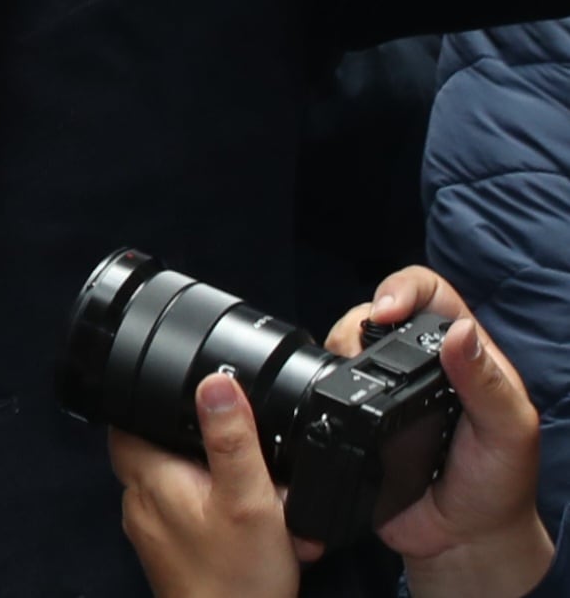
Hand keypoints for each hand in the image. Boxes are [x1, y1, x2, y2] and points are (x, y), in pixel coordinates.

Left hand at [109, 372, 303, 597]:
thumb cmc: (237, 581)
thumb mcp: (248, 499)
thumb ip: (232, 440)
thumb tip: (216, 383)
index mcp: (148, 477)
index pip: (125, 417)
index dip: (150, 398)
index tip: (184, 393)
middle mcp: (142, 502)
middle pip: (157, 448)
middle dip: (202, 445)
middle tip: (244, 452)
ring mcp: (156, 531)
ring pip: (182, 485)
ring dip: (223, 484)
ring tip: (264, 498)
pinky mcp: (176, 556)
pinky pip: (195, 519)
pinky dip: (225, 516)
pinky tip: (261, 529)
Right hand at [342, 271, 552, 597]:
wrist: (462, 540)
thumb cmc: (499, 485)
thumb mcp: (509, 433)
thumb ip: (488, 384)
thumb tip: (461, 332)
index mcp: (463, 356)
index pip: (430, 295)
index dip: (402, 289)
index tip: (385, 311)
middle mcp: (420, 365)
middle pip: (374, 309)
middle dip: (357, 323)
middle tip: (357, 353)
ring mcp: (383, 389)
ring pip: (342, 341)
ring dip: (336, 352)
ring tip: (345, 384)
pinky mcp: (354, 416)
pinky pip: (325, 386)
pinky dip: (318, 385)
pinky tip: (329, 402)